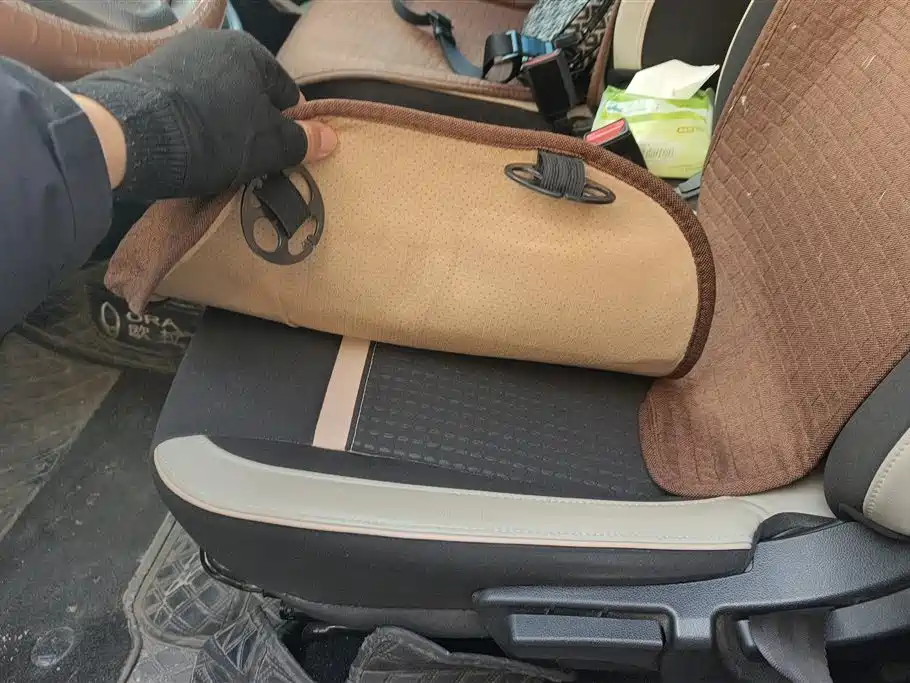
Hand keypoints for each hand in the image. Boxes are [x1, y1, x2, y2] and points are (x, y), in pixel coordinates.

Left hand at [66, 29, 336, 199]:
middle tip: (247, 163)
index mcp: (251, 52)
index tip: (276, 157)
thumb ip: (302, 141)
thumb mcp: (267, 146)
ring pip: (217, 101)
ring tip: (214, 161)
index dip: (288, 130)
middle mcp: (214, 44)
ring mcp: (177, 57)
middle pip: (249, 95)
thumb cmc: (213, 137)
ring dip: (222, 128)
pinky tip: (186, 149)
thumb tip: (332, 137)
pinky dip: (192, 125)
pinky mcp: (147, 76)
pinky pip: (185, 104)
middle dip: (252, 128)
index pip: (286, 94)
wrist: (128, 134)